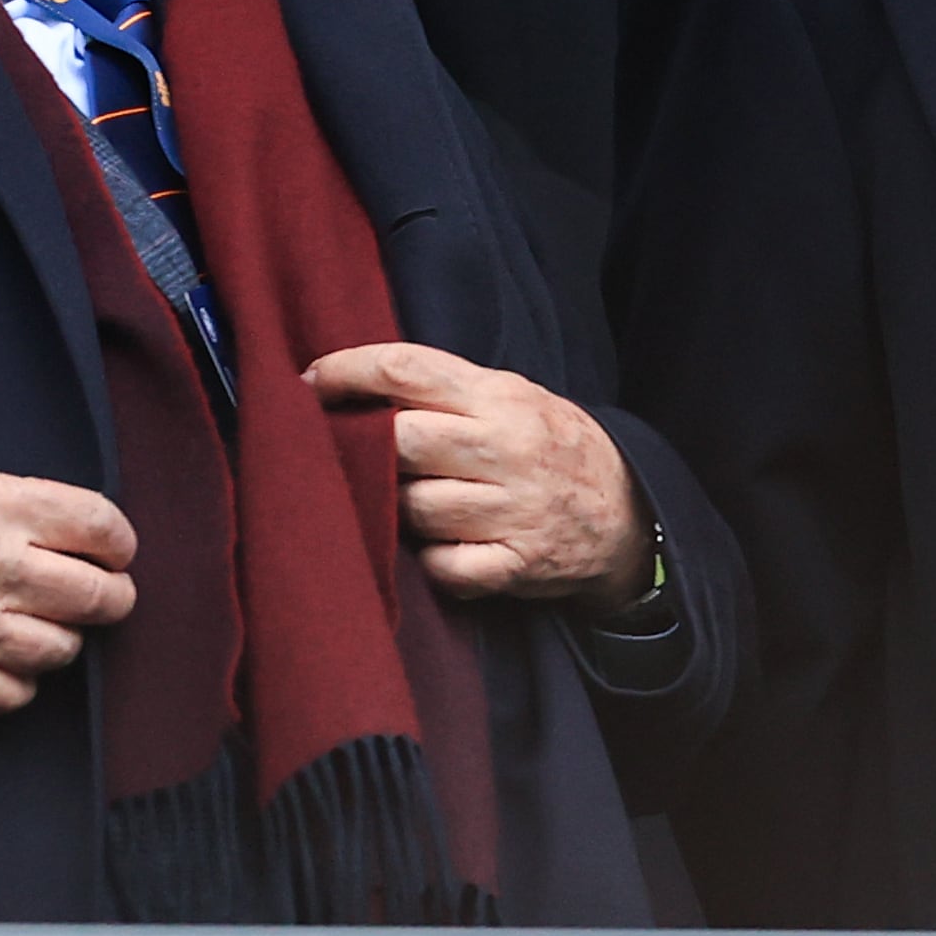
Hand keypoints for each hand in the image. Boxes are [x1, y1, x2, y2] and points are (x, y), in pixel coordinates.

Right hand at [0, 468, 137, 713]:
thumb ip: (43, 512)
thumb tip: (104, 544)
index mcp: (7, 510)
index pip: (102, 527)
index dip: (121, 544)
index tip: (116, 553)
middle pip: (96, 596)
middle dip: (113, 597)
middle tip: (103, 595)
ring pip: (61, 649)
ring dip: (63, 640)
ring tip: (45, 623)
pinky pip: (14, 694)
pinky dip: (20, 682)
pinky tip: (11, 658)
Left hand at [304, 344, 642, 604]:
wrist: (629, 514)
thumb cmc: (553, 450)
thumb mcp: (515, 400)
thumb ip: (449, 393)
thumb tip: (356, 392)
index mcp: (503, 397)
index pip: (407, 369)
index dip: (345, 371)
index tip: (306, 383)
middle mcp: (508, 448)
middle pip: (399, 440)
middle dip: (363, 448)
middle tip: (349, 454)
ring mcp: (513, 509)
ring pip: (411, 508)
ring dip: (396, 509)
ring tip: (407, 503)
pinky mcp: (515, 563)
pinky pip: (440, 566)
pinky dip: (429, 562)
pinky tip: (439, 548)